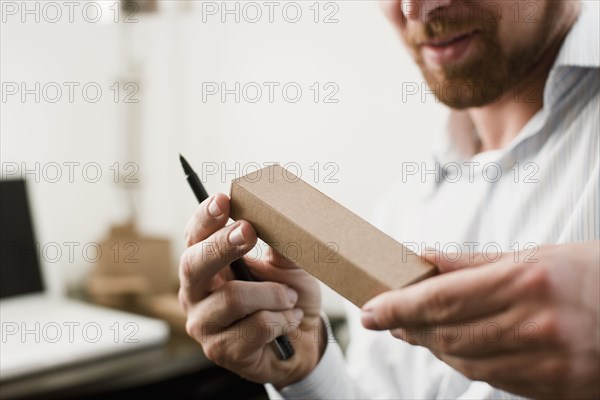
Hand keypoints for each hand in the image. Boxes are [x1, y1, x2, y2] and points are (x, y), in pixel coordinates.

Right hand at [179, 193, 324, 386]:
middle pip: (194, 264)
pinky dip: (282, 319)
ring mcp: (205, 324)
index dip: (205, 217)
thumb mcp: (288, 264)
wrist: (303, 340)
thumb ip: (280, 242)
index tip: (223, 200)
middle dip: (223, 245)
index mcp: (206, 264)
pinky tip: (289, 320)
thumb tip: (277, 216)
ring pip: (232, 298)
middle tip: (249, 232)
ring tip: (289, 298)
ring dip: (272, 294)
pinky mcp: (221, 351)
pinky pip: (255, 327)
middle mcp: (195, 293)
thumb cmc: (288, 296)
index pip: (195, 237)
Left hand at [361, 242, 599, 398]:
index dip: (397, 307)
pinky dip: (464, 362)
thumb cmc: (591, 274)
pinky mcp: (556, 388)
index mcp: (527, 282)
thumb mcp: (536, 255)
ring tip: (412, 329)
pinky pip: (493, 380)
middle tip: (384, 317)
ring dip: (431, 345)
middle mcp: (536, 325)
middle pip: (447, 334)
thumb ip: (474, 263)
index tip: (369, 310)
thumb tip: (422, 258)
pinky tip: (451, 346)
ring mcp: (548, 362)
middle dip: (407, 326)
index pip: (441, 299)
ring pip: (465, 362)